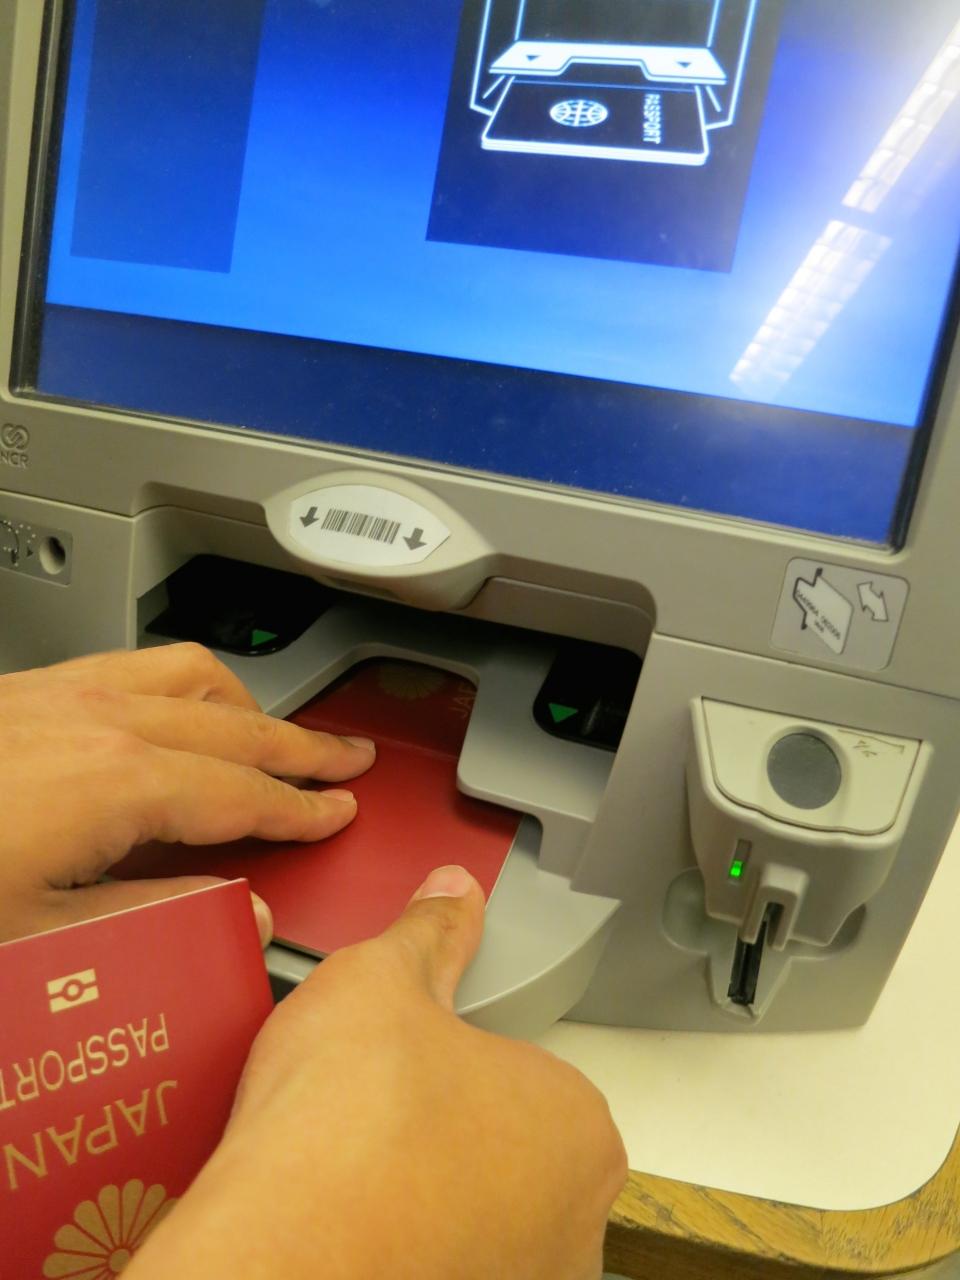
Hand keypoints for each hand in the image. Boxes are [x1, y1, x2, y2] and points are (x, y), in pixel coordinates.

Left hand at [0, 644, 374, 942]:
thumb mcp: (39, 939)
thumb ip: (152, 921)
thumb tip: (242, 913)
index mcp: (116, 780)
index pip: (242, 792)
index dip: (300, 808)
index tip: (337, 813)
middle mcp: (100, 719)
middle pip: (236, 725)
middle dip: (302, 746)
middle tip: (346, 760)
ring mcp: (64, 692)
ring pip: (191, 675)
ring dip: (246, 705)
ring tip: (271, 732)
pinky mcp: (32, 687)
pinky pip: (137, 664)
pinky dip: (186, 685)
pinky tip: (176, 707)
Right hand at [130, 865, 627, 1279]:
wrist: (276, 1254)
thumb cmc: (341, 1132)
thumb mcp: (382, 982)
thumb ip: (428, 933)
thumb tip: (451, 895)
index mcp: (577, 1125)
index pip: (529, 1076)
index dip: (456, 1063)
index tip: (409, 1070)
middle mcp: (574, 1222)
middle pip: (508, 1153)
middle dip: (447, 1133)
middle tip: (375, 1120)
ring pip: (476, 1220)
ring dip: (429, 1199)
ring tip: (355, 1175)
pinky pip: (439, 1264)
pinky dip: (403, 1251)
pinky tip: (351, 1228)